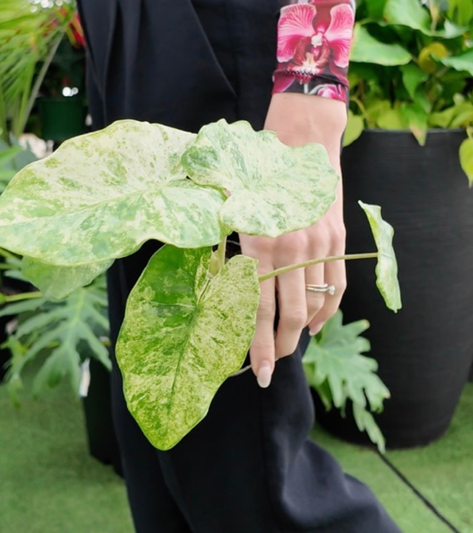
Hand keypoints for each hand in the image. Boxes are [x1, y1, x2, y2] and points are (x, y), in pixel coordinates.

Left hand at [241, 93, 347, 387]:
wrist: (301, 141)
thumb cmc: (256, 177)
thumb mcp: (234, 212)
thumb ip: (230, 252)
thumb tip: (225, 292)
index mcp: (260, 244)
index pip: (258, 309)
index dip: (257, 345)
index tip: (255, 370)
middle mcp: (293, 249)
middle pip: (290, 315)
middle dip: (279, 347)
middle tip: (270, 364)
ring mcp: (320, 245)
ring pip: (315, 305)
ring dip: (301, 332)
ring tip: (287, 345)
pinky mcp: (337, 240)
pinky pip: (337, 287)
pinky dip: (326, 311)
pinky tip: (314, 324)